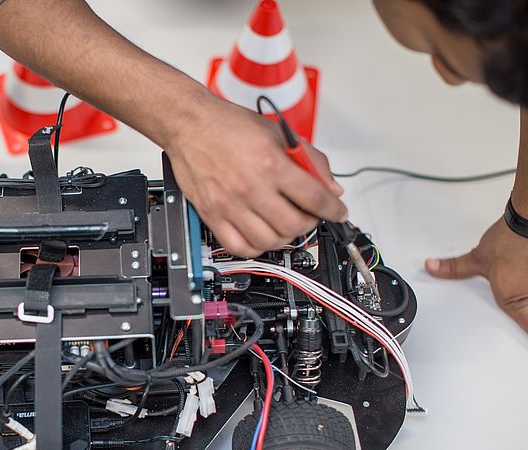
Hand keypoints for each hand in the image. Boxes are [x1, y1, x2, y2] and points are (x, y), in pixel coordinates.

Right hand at [164, 97, 346, 256]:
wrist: (189, 124)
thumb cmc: (228, 125)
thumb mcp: (277, 133)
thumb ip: (309, 159)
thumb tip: (331, 186)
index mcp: (271, 163)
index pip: (315, 197)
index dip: (334, 209)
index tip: (338, 213)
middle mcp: (250, 187)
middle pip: (295, 224)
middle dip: (310, 223)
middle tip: (310, 216)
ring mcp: (230, 204)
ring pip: (270, 240)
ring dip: (285, 237)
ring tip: (285, 225)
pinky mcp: (212, 215)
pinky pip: (239, 247)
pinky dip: (256, 247)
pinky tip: (261, 235)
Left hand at [425, 217, 527, 333]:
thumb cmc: (509, 240)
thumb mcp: (477, 258)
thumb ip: (454, 268)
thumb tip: (433, 267)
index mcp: (512, 299)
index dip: (526, 335)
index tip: (523, 340)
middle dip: (527, 320)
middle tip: (522, 323)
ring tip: (521, 290)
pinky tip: (527, 279)